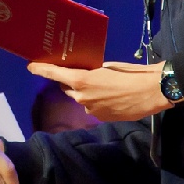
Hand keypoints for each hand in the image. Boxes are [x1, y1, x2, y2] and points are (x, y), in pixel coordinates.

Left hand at [28, 61, 170, 121]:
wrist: (151, 92)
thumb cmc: (131, 74)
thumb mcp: (108, 67)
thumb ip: (92, 72)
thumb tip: (87, 74)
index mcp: (82, 80)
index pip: (55, 74)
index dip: (41, 69)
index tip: (31, 66)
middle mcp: (82, 97)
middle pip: (68, 87)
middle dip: (70, 81)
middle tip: (78, 71)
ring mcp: (91, 109)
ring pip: (81, 98)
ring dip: (86, 92)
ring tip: (103, 85)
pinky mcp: (102, 118)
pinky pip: (93, 107)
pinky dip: (97, 101)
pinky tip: (111, 96)